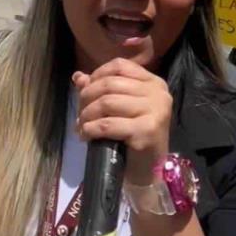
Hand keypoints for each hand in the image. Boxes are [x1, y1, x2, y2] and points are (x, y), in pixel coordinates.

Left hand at [73, 58, 171, 185]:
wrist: (145, 170)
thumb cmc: (131, 137)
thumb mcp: (117, 109)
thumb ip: (99, 90)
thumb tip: (77, 76)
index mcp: (153, 83)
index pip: (119, 66)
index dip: (96, 76)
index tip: (85, 92)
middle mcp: (158, 93)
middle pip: (109, 84)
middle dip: (86, 98)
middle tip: (80, 114)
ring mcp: (156, 111)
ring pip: (107, 102)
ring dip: (86, 115)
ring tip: (82, 126)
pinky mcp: (147, 131)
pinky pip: (108, 124)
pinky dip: (90, 129)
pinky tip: (86, 136)